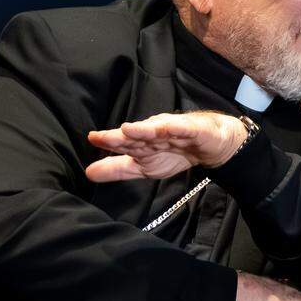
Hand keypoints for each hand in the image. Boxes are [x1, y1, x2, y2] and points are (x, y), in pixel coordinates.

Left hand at [85, 111, 248, 182]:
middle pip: (135, 136)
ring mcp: (173, 129)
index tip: (92, 139)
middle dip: (120, 136)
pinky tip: (167, 129)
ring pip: (156, 130)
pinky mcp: (192, 130)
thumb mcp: (144, 168)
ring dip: (143, 129)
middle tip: (101, 137)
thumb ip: (117, 169)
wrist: (211, 147)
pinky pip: (183, 129)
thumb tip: (88, 172)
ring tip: (128, 130)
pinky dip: (175, 128)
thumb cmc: (176, 153)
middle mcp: (153, 133)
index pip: (123, 143)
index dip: (108, 141)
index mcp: (141, 142)